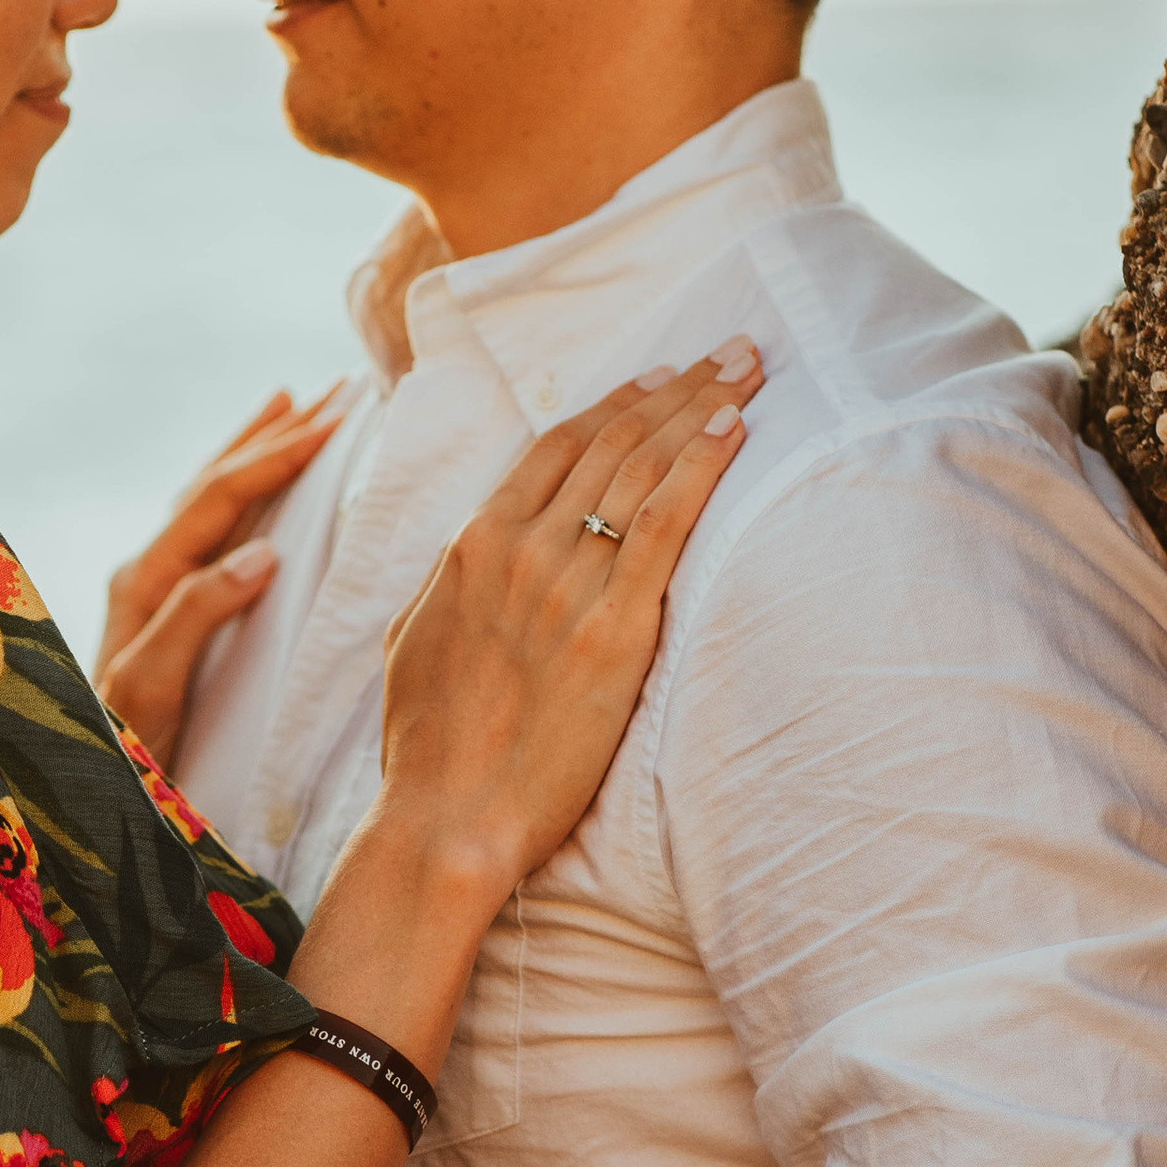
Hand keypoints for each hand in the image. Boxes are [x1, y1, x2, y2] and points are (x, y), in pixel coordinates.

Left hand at [95, 387, 347, 764]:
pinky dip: (239, 491)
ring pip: (209, 497)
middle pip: (215, 481)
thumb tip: (263, 551)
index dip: (278, 455)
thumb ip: (197, 614)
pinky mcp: (164, 608)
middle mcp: (147, 570)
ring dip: (253, 449)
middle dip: (274, 433)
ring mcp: (153, 587)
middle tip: (335, 390)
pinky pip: (208, 528)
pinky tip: (254, 489)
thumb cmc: (126, 751)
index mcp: (148, 579)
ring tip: (291, 405)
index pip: (220, 497)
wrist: (87, 792)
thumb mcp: (155, 686)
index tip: (337, 419)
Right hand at [375, 340, 763, 899]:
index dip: (618, 403)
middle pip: (613, 441)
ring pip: (643, 467)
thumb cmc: (429, 746)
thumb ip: (454, 583)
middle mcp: (520, 546)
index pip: (557, 447)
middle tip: (732, 349)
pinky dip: (701, 466)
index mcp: (473, 544)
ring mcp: (566, 582)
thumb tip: (471, 554)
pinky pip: (665, 523)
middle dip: (680, 386)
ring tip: (748, 371)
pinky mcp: (613, 628)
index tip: (663, 376)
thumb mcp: (417, 637)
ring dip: (703, 407)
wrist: (446, 817)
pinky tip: (735, 430)